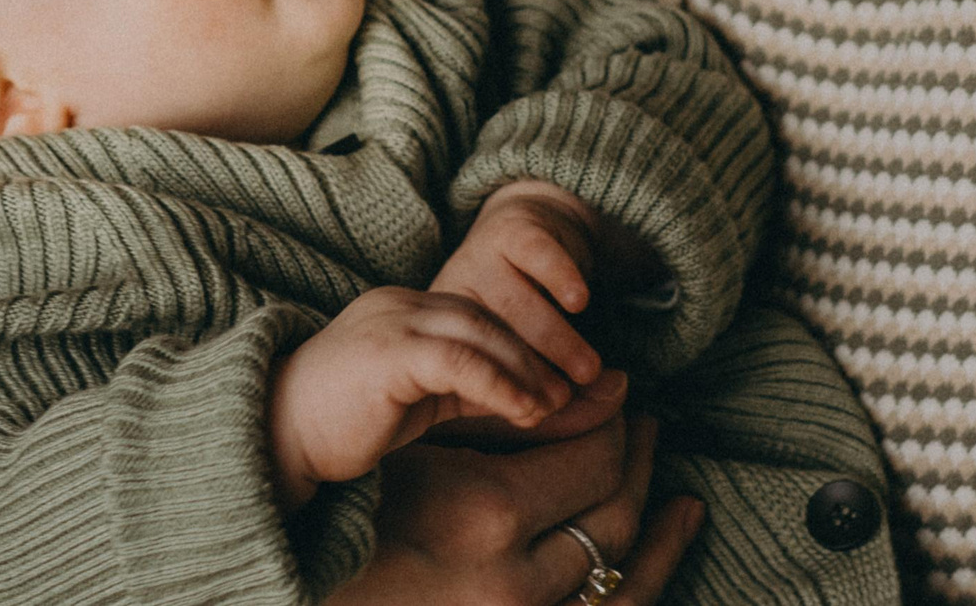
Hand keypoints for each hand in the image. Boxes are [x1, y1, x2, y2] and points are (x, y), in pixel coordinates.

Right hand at [268, 286, 594, 509]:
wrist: (274, 436)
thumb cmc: (345, 428)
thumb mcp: (427, 406)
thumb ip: (480, 397)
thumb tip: (547, 405)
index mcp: (408, 310)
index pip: (484, 317)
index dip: (529, 349)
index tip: (570, 385)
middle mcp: (402, 304)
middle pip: (489, 317)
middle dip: (540, 353)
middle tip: (582, 392)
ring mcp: (393, 322)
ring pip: (481, 331)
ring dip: (527, 369)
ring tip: (557, 405)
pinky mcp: (389, 352)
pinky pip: (459, 359)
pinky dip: (501, 383)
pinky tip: (525, 410)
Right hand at [328, 413, 703, 605]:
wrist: (301, 593)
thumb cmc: (355, 504)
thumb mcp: (425, 449)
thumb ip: (510, 419)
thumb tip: (608, 391)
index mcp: (486, 512)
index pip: (594, 457)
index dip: (615, 421)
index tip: (616, 397)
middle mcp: (513, 581)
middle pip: (614, 514)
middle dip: (638, 464)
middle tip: (642, 428)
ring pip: (623, 579)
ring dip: (656, 530)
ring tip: (674, 496)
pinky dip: (647, 582)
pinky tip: (664, 549)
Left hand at [433, 181, 604, 386]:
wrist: (531, 231)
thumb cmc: (524, 307)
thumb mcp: (523, 344)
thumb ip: (553, 378)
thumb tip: (607, 400)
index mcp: (449, 322)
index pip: (472, 361)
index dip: (503, 390)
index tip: (537, 415)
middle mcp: (459, 287)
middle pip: (493, 335)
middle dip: (530, 370)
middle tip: (562, 397)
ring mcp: (482, 256)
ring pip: (516, 300)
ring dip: (554, 338)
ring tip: (586, 369)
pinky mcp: (512, 228)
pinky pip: (535, 254)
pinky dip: (558, 278)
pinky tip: (578, 302)